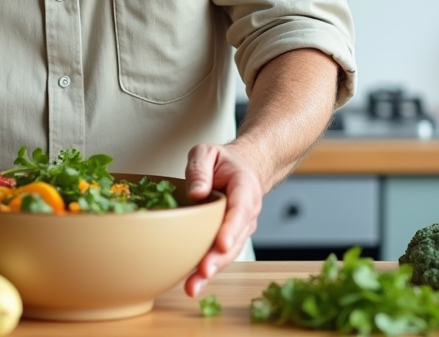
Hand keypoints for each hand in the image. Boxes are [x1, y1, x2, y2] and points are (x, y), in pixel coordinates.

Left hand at [182, 141, 265, 297]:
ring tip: (193, 286)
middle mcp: (246, 214)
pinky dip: (207, 271)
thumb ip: (199, 169)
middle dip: (219, 258)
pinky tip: (192, 284)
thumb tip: (195, 193)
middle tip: (203, 271)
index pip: (241, 209)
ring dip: (211, 270)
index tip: (222, 243)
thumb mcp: (207, 152)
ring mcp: (239, 229)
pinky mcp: (228, 240)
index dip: (232, 228)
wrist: (244, 169)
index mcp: (245, 188)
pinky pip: (219, 256)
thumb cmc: (224, 163)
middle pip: (235, 239)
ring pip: (228, 254)